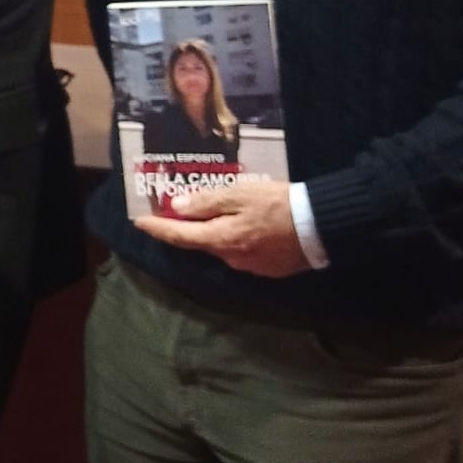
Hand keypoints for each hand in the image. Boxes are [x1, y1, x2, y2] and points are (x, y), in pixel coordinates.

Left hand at [134, 177, 310, 277]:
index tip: (139, 222)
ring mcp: (250, 266)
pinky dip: (235, 238)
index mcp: (220, 240)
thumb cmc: (279, 205)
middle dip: (185, 227)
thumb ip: (207, 202)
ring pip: (222, 247)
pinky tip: (243, 224)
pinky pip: (242, 252)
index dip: (157, 229)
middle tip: (174, 209)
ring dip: (213, 232)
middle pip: (200, 242)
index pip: (178, 237)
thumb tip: (176, 208)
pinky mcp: (268, 268)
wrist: (323, 225)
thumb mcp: (239, 195)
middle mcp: (231, 258)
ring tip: (213, 211)